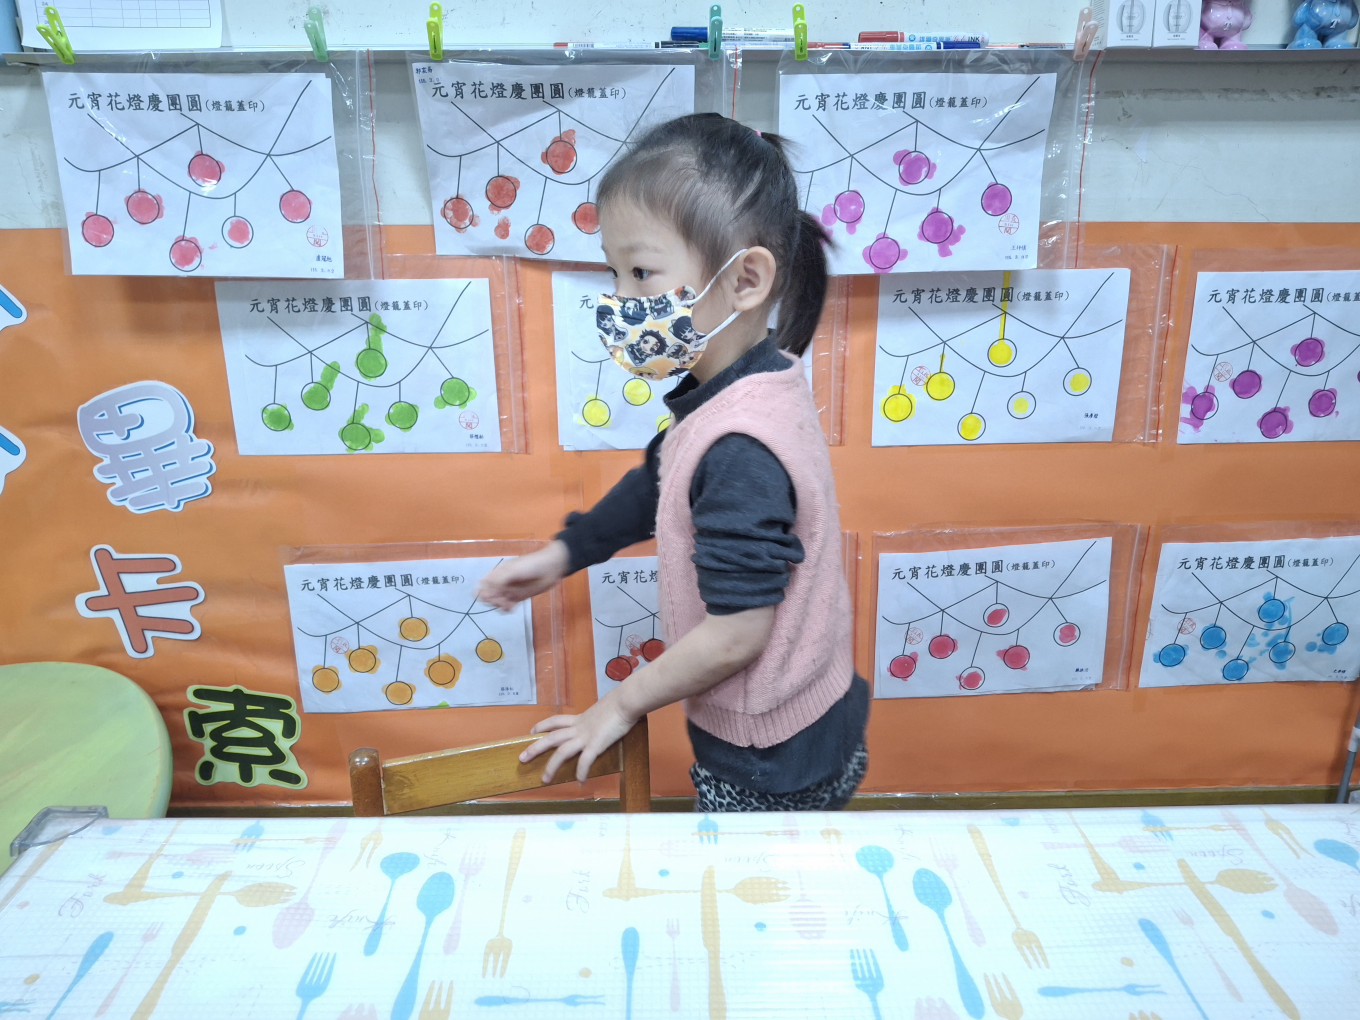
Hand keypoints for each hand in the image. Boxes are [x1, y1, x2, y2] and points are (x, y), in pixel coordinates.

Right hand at [477, 541, 569, 609]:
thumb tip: (485, 593)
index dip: (483, 593)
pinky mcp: (519, 598)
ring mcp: (510, 591)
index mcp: (497, 574)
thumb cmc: (530, 565)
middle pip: (488, 596)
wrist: (550, 567)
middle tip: (503, 600)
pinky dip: (507, 609)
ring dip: (499, 606)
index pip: (482, 586)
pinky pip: (508, 606)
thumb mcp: (512, 570)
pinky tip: (512, 608)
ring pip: (497, 602)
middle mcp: (501, 583)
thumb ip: (499, 581)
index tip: (491, 596)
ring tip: (509, 604)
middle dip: (493, 600)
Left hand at [521, 693, 636, 783]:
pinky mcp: (596, 744)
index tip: (533, 731)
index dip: (543, 726)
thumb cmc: (622, 703)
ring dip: (552, 766)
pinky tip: (580, 782)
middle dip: (535, 748)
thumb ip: (600, 717)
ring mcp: (586, 736)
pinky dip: (581, 772)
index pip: (556, 721)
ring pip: (562, 752)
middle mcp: (579, 727)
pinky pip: (585, 761)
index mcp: (581, 719)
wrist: (627, 701)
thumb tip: (606, 718)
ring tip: (545, 779)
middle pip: (551, 738)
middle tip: (522, 758)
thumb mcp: (605, 709)